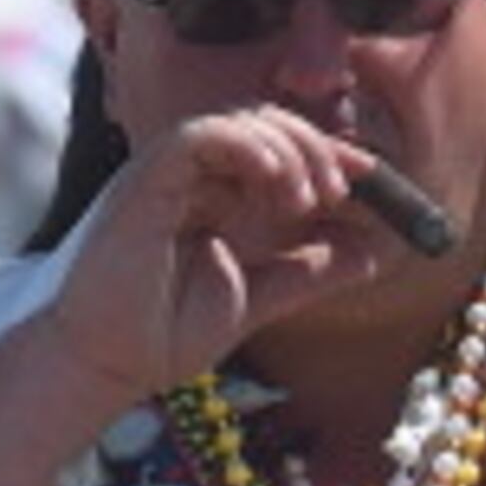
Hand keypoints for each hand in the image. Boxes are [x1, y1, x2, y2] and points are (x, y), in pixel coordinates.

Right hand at [37, 107, 427, 400]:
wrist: (112, 363)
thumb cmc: (169, 333)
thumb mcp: (262, 298)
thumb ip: (312, 272)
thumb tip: (373, 254)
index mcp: (221, 198)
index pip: (282, 152)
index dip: (331, 157)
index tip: (373, 183)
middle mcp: (195, 178)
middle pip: (266, 125)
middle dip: (316, 148)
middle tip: (341, 191)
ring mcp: (169, 176)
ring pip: (237, 122)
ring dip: (288, 149)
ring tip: (304, 199)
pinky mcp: (145, 181)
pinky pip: (198, 137)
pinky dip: (244, 147)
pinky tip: (275, 182)